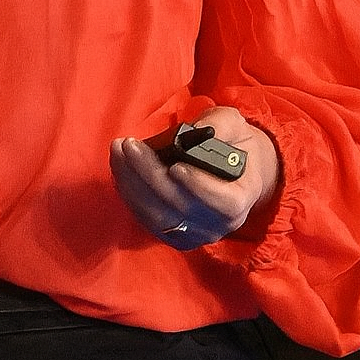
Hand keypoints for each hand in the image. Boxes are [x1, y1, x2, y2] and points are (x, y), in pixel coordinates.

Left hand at [109, 107, 279, 249]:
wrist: (234, 171)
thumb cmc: (233, 145)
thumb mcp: (233, 125)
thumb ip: (219, 126)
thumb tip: (195, 130)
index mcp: (240, 199)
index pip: (224, 203)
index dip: (199, 187)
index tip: (176, 167)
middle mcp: (218, 224)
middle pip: (179, 205)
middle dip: (150, 174)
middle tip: (129, 146)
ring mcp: (194, 233)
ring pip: (157, 214)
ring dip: (132, 182)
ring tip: (119, 151)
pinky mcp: (173, 233)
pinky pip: (146, 216)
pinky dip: (130, 193)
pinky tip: (120, 167)